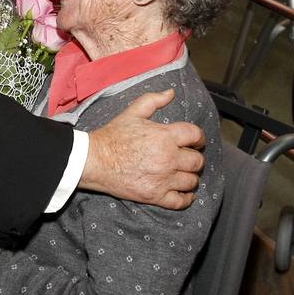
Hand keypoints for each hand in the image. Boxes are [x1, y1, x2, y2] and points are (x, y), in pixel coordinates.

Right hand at [80, 89, 204, 209]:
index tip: (196, 142)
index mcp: (165, 136)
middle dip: (195, 159)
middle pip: (197, 161)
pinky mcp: (155, 196)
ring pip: (192, 181)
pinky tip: (185, 193)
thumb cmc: (112, 136)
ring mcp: (163, 179)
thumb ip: (154, 100)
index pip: (196, 136)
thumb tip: (171, 93)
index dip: (199, 138)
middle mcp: (168, 158)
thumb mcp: (132, 112)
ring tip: (184, 174)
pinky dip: (186, 198)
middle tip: (189, 159)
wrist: (94, 161)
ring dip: (191, 178)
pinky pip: (181, 201)